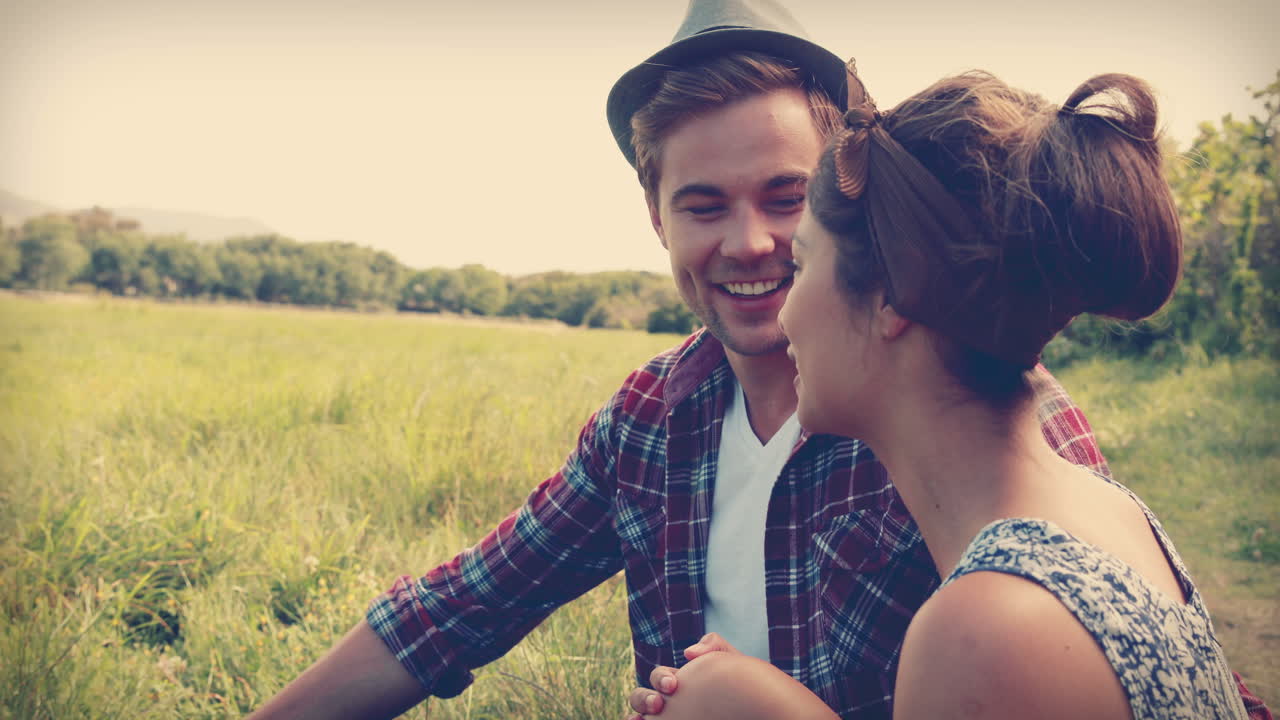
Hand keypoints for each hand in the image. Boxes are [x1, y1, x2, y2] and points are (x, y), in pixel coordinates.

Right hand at [625, 633, 741, 718]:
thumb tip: (688, 653)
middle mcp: (669, 700)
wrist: (754, 701)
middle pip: (641, 697)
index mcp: (677, 680)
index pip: (658, 678)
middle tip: (658, 703)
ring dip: (640, 712)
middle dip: (644, 698)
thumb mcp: (729, 659)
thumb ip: (712, 645)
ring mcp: (670, 715)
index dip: (660, 679)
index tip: (673, 686)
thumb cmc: (742, 682)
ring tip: (648, 715)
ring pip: (643, 715)